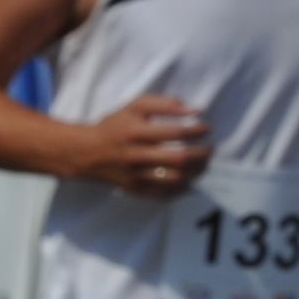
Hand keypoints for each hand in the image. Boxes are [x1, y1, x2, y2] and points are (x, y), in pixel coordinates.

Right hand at [71, 92, 211, 197]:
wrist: (88, 152)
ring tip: (203, 163)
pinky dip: (182, 188)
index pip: (175, 132)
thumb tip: (195, 110)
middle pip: (179, 159)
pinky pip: (166, 194)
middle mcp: (136, 156)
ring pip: (176, 179)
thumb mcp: (135, 106)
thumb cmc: (115, 125)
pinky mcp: (137, 190)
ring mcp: (136, 176)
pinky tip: (188, 178)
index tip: (205, 128)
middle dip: (201, 154)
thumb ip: (165, 104)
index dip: (196, 130)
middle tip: (210, 149)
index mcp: (136, 132)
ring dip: (196, 171)